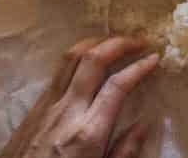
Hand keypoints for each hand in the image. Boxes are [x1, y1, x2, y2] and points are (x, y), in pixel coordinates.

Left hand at [0, 37, 156, 157]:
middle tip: (137, 41)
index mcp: (88, 132)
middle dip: (118, 43)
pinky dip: (76, 57)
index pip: (116, 86)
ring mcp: (47, 106)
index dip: (138, 67)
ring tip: (113, 41)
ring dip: (95, 42)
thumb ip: (124, 152)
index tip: (154, 58)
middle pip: (93, 60)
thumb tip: (144, 125)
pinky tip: (87, 61)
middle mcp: (67, 111)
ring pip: (70, 58)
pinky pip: (57, 72)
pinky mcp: (34, 107)